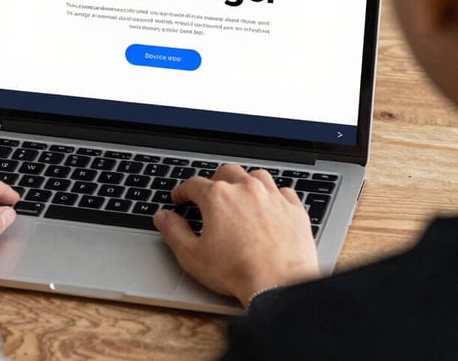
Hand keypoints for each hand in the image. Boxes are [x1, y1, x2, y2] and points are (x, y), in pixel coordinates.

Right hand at [153, 164, 318, 306]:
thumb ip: (173, 232)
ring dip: (245, 182)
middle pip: (226, 172)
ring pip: (256, 176)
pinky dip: (274, 195)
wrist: (279, 285)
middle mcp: (246, 189)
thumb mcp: (192, 256)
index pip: (193, 184)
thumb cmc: (237, 272)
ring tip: (240, 195)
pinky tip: (269, 206)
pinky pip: (283, 191)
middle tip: (209, 195)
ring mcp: (273, 197)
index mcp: (218, 197)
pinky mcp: (294, 209)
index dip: (183, 191)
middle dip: (214, 180)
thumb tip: (163, 218)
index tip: (180, 198)